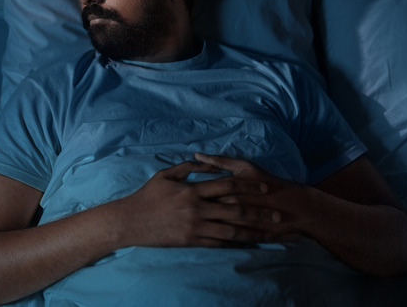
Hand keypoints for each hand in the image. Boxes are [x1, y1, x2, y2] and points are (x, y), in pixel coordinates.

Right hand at [113, 161, 275, 247]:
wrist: (129, 221)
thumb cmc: (147, 196)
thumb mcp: (166, 175)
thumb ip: (189, 168)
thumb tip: (208, 163)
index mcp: (192, 190)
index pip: (228, 184)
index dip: (249, 184)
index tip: (265, 186)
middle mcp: (197, 208)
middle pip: (235, 208)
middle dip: (259, 211)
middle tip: (277, 213)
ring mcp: (194, 226)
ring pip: (231, 229)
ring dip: (252, 231)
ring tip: (268, 232)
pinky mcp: (191, 241)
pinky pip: (217, 243)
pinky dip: (234, 243)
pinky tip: (247, 243)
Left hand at [194, 153, 309, 241]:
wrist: (294, 204)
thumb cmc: (266, 181)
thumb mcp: (244, 167)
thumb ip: (219, 161)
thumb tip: (197, 154)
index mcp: (230, 190)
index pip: (203, 196)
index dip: (193, 198)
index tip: (188, 198)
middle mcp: (234, 207)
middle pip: (207, 213)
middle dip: (196, 213)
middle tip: (188, 212)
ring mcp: (242, 223)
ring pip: (217, 228)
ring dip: (205, 228)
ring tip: (198, 224)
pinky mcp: (250, 236)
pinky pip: (230, 240)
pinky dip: (220, 240)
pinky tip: (212, 237)